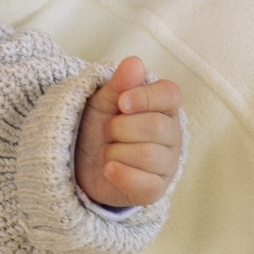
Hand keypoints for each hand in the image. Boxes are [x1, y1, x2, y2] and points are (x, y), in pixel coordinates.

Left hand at [74, 56, 181, 208]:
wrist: (81, 163)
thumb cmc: (99, 126)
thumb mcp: (103, 101)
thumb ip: (119, 83)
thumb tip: (134, 63)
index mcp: (163, 107)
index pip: (170, 94)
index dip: (144, 97)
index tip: (121, 103)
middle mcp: (172, 135)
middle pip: (154, 127)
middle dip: (119, 128)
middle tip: (108, 131)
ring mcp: (167, 164)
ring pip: (147, 155)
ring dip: (115, 152)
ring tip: (108, 151)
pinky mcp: (155, 190)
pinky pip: (146, 184)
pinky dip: (121, 174)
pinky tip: (108, 169)